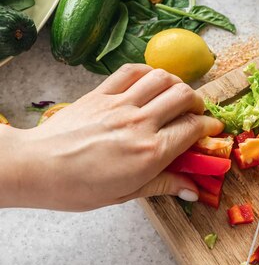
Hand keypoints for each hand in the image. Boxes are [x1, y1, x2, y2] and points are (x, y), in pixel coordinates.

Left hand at [0, 64, 221, 210]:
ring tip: (178, 94)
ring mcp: (120, 104)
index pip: (192, 129)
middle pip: (183, 97)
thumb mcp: (127, 193)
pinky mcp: (101, 93)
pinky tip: (150, 80)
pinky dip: (148, 71)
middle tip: (197, 112)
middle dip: (198, 103)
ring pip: (161, 78)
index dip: (208, 127)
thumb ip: (164, 185)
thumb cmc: (80, 188)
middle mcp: (140, 123)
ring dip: (177, 83)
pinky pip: (131, 71)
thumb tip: (193, 191)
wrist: (39, 167)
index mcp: (150, 153)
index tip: (213, 130)